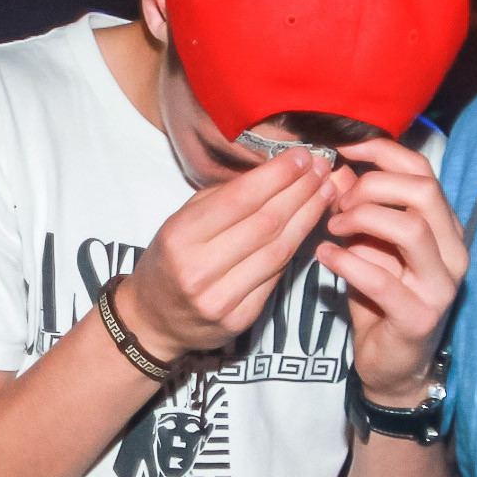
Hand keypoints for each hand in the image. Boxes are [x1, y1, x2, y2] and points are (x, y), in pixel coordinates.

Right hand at [117, 149, 333, 361]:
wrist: (151, 320)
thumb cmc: (168, 260)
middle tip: (322, 168)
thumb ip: (221, 198)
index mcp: (180, 237)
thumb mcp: (180, 221)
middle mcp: (200, 269)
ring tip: (325, 191)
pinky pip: (276, 277)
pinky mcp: (239, 320)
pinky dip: (295, 248)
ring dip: (307, 217)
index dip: (277, 176)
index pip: (240, 200)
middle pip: (266, 223)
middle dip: (300, 191)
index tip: (301, 156)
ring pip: (279, 251)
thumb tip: (273, 172)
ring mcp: (221, 299)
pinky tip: (310, 225)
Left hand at [314, 137, 466, 405]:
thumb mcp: (367, 244)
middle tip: (338, 202)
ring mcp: (441, 285)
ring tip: (332, 228)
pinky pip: (383, 279)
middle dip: (372, 186)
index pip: (422, 171)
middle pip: (423, 191)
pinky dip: (347, 262)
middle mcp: (453, 250)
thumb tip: (337, 170)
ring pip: (411, 228)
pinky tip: (324, 256)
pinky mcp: (419, 316)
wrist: (392, 363)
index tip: (342, 149)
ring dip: (363, 219)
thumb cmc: (380, 297)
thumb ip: (359, 209)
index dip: (382, 152)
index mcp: (443, 226)